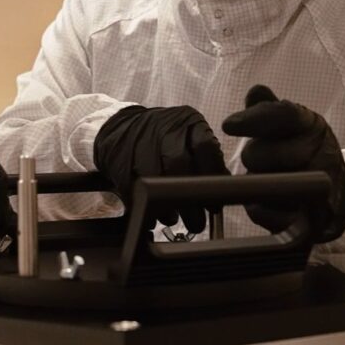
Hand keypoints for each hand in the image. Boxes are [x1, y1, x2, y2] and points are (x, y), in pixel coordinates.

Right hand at [93, 105, 228, 232]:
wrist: (123, 128)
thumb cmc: (165, 138)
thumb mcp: (190, 137)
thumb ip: (208, 158)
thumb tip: (224, 187)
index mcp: (187, 123)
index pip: (205, 147)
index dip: (212, 178)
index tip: (214, 203)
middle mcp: (163, 129)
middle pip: (178, 164)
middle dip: (188, 199)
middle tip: (196, 222)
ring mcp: (139, 143)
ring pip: (153, 179)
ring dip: (165, 207)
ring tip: (172, 218)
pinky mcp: (120, 160)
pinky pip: (133, 189)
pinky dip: (143, 207)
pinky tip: (152, 215)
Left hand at [221, 85, 344, 242]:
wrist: (338, 193)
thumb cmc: (302, 151)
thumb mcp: (291, 125)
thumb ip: (269, 109)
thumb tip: (256, 91)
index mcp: (312, 126)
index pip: (283, 115)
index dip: (253, 119)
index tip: (227, 125)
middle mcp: (320, 154)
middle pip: (265, 155)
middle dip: (253, 157)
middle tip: (257, 160)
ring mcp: (319, 189)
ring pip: (266, 184)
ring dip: (256, 182)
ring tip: (264, 178)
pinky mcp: (309, 220)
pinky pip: (267, 213)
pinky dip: (258, 208)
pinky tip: (263, 200)